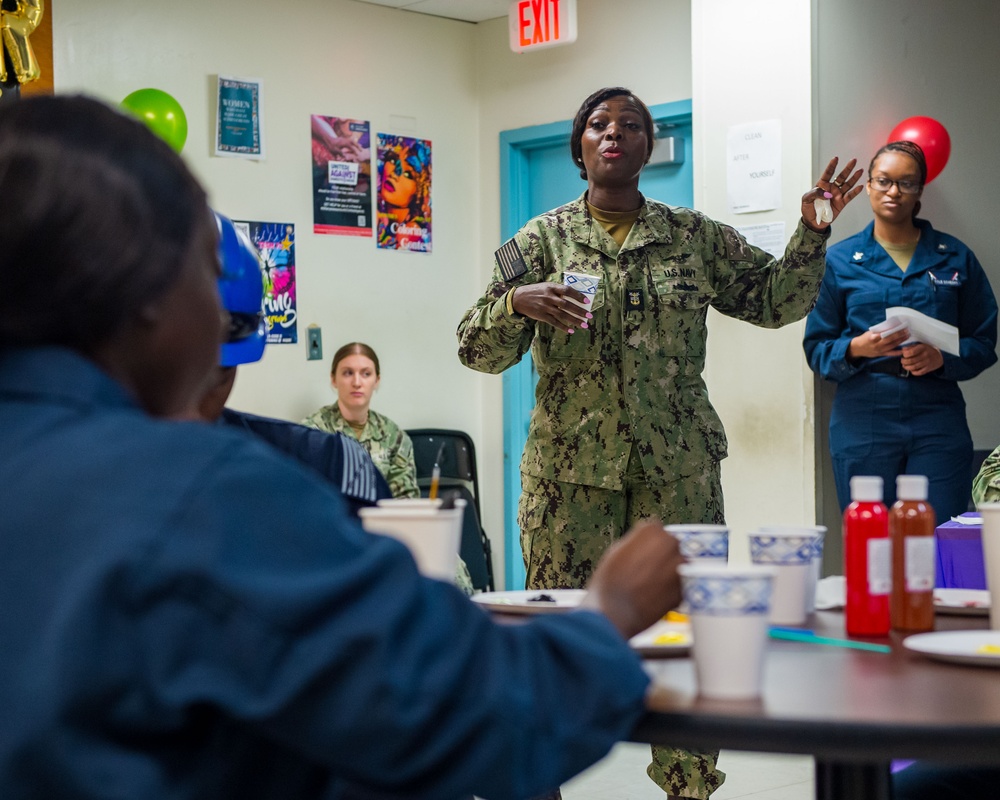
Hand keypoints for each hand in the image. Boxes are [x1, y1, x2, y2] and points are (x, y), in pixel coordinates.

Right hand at [511, 283, 592, 333]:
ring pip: (563, 315)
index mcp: (551, 287)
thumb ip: (557, 290)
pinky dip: (563, 327)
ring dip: (574, 320)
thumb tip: (572, 296)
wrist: (518, 299)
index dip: (578, 296)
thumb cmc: (534, 291)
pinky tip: (571, 330)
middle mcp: (549, 297)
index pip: (567, 290)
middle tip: (589, 316)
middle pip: (567, 305)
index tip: (586, 301)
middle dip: (579, 311)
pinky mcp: (542, 316)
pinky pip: (554, 322)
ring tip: (584, 325)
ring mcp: (545, 307)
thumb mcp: (545, 286)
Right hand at [580, 519, 683, 639]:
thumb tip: (644, 545)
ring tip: (648, 586)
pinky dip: (671, 590)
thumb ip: (636, 542)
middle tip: (644, 571)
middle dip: (660, 557)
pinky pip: (680, 585)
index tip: (640, 554)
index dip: (646, 545)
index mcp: (652, 530)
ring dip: (667, 573)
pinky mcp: (684, 588)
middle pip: (669, 546)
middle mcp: (671, 544)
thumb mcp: (615, 551)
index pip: (655, 531)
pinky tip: (654, 596)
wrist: (612, 614)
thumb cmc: (608, 584)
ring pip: (676, 566)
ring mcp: (680, 566)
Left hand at [801, 157, 864, 231]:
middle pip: (841, 176)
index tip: (836, 158)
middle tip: (853, 160)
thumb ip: (814, 193)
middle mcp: (831, 188)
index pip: (828, 173)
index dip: (832, 166)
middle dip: (847, 168)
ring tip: (860, 170)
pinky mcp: (841, 203)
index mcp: (822, 185)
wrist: (813, 222)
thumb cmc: (808, 209)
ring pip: (847, 184)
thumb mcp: (806, 200)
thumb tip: (826, 193)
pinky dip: (855, 192)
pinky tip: (860, 186)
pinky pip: (849, 196)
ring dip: (854, 178)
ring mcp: (837, 195)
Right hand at [848, 328, 909, 359]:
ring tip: (907, 336)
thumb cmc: (865, 338)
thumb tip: (891, 326)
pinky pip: (891, 353)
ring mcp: (879, 350)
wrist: (858, 348)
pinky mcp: (881, 354)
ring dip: (901, 341)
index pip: (884, 334)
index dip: (893, 330)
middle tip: (907, 330)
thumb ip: (879, 331)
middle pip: (890, 339)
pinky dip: (898, 352)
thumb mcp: (870, 333)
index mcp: (872, 338)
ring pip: (892, 345)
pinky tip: (904, 350)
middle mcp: (876, 345)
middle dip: (899, 335)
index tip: (900, 326)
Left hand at [900, 342, 943, 375]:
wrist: (940, 356)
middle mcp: (925, 355)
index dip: (905, 354)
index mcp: (922, 348)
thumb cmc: (927, 350)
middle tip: (902, 361)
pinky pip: (919, 372)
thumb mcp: (920, 345)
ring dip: (907, 367)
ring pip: (914, 367)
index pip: (911, 352)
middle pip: (911, 361)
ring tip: (904, 365)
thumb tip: (903, 350)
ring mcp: (927, 362)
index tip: (904, 355)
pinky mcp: (928, 368)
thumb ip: (911, 347)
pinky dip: (913, 372)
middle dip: (904, 362)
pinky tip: (911, 370)